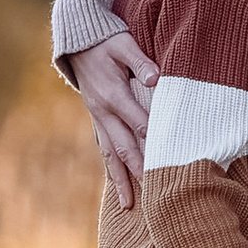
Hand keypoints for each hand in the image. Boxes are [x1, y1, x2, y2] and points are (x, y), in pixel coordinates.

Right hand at [76, 30, 157, 211]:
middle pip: (123, 147)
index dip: (153, 139)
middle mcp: (103, 112)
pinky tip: (118, 186)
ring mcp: (98, 118)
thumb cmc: (106, 41)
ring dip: (119, 180)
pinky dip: (111, 168)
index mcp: (113, 94)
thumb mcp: (123, 44)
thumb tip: (156, 78)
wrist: (78, 42)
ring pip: (110, 154)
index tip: (169, 159)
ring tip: (128, 206)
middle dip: (137, 172)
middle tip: (151, 197)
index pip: (138, 122)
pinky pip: (104, 148)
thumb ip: (141, 61)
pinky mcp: (97, 120)